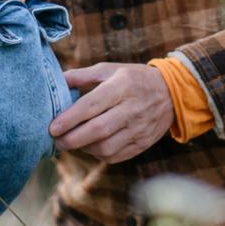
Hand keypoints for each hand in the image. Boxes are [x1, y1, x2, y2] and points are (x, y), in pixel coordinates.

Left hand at [50, 62, 173, 162]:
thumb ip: (82, 75)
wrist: (172, 93)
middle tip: (57, 140)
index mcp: (122, 86)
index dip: (70, 118)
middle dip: (72, 139)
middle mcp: (132, 108)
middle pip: (98, 130)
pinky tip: (91, 146)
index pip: (92, 105)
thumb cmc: (134, 79)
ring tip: (73, 142)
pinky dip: (98, 154)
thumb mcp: (110, 70)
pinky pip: (115, 156)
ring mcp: (139, 128)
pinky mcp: (143, 143)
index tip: (52, 127)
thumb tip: (57, 81)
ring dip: (84, 148)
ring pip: (106, 147)